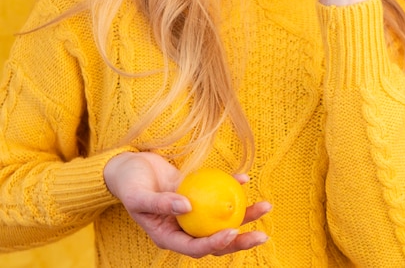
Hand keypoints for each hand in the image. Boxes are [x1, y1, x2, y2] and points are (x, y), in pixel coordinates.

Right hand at [104, 152, 270, 257]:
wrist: (128, 166)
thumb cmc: (129, 183)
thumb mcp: (139, 196)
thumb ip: (161, 204)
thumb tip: (188, 207)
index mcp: (170, 237)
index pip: (197, 248)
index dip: (216, 244)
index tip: (232, 232)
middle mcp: (185, 228)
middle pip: (216, 239)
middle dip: (241, 239)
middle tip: (262, 235)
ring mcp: (193, 212)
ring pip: (222, 217)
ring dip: (245, 214)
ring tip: (266, 206)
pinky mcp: (197, 194)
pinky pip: (217, 193)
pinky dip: (231, 186)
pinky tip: (244, 178)